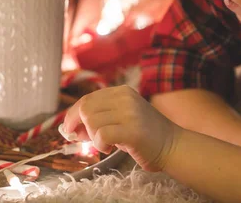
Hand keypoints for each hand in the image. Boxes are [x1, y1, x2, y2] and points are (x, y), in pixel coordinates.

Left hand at [62, 85, 180, 171]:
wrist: (172, 146)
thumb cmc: (144, 135)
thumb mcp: (120, 119)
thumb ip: (98, 118)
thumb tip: (69, 126)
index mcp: (122, 91)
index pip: (87, 99)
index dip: (72, 114)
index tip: (68, 128)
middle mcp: (125, 97)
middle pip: (86, 108)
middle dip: (79, 126)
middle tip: (84, 139)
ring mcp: (130, 112)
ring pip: (92, 121)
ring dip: (93, 137)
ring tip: (105, 144)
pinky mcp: (133, 130)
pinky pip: (101, 135)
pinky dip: (99, 144)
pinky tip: (108, 148)